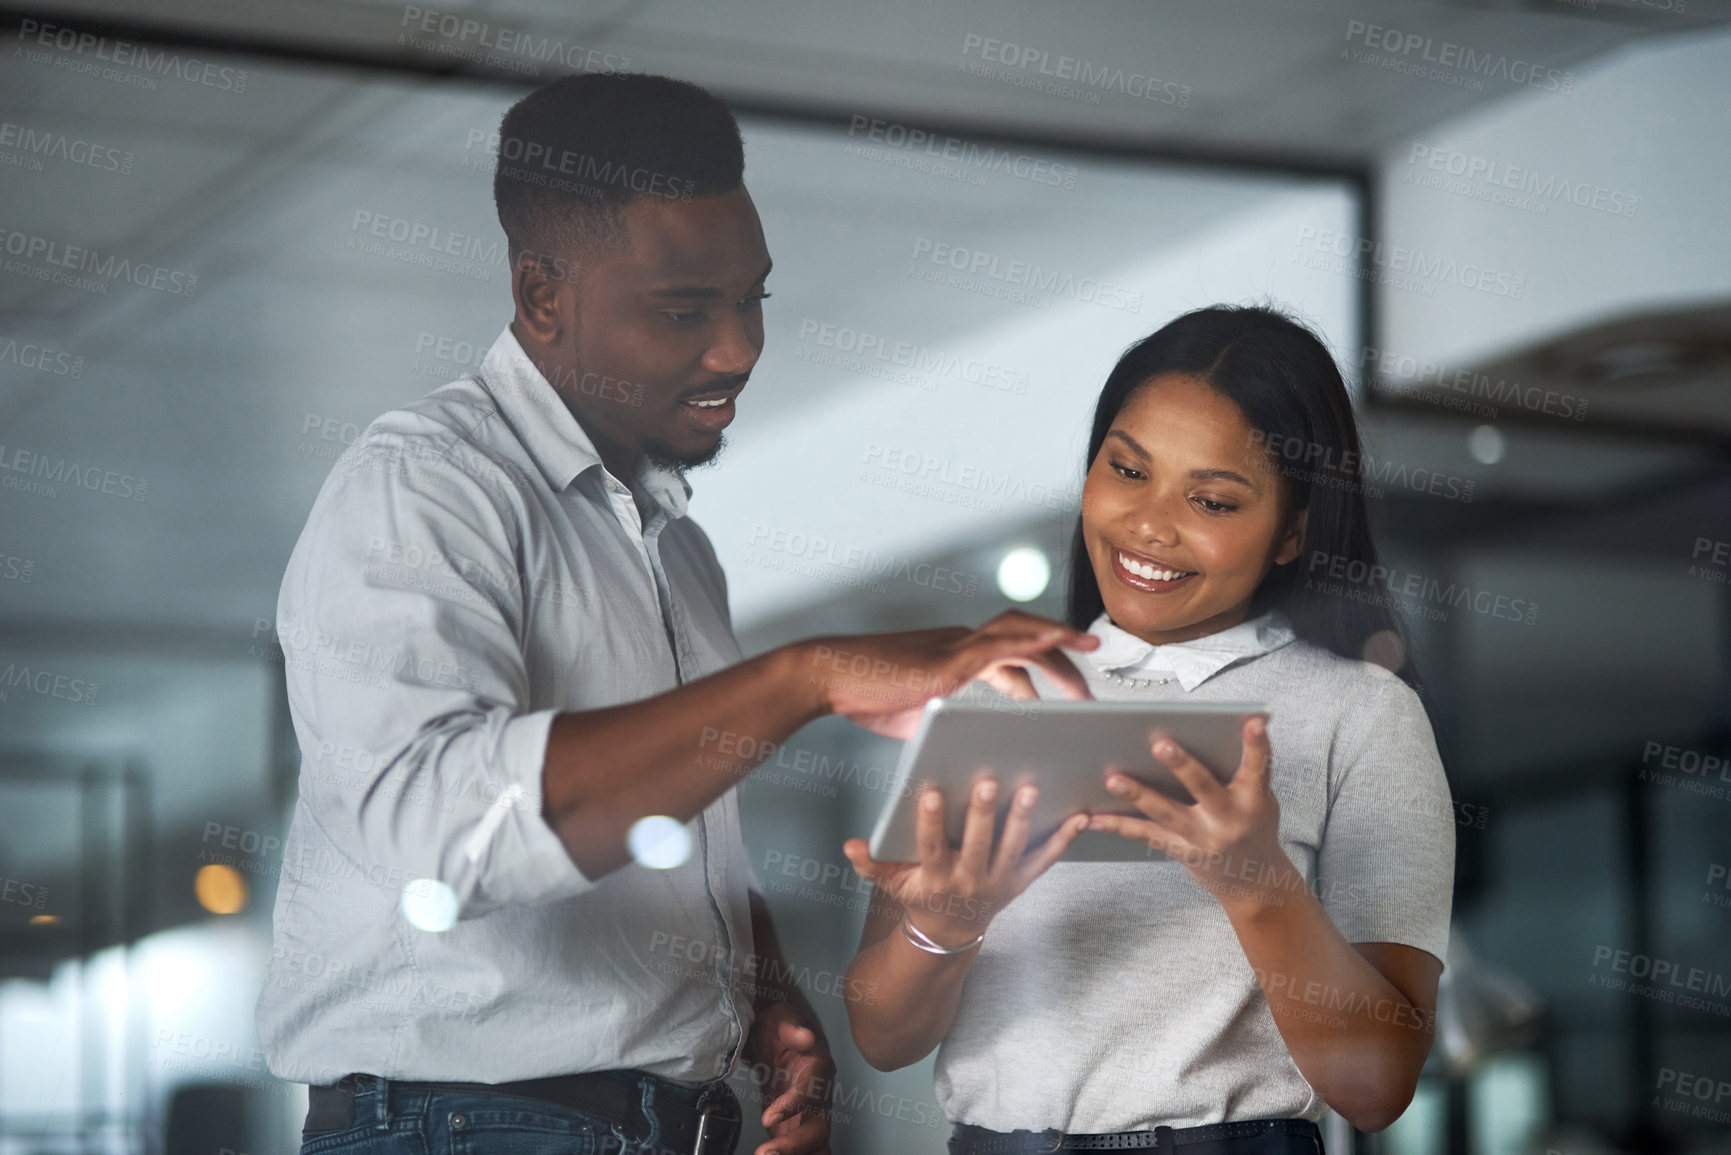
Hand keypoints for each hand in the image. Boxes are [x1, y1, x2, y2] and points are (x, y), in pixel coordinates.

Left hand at [746, 1002, 833, 1154]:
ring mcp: (810, 1115)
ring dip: (795, 1154)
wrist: (775, 1034)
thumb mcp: (783, 1017)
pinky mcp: (796, 1126)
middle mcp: (820, 1096)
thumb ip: (793, 1028)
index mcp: (819, 1068)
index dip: (793, 1106)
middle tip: (765, 1153)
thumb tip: (805, 1037)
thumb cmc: (780, 1025)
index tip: (768, 1117)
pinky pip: (803, 1149)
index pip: (811, 1092)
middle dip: (794, 1145)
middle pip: (817, 1128)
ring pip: (815, 1144)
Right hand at [802, 610, 1098, 737]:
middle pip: (1025, 637)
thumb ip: (942, 718)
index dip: (1043, 667)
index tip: (1066, 691)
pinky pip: (998, 644)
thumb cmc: (863, 693)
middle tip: (1089, 682)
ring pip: (1019, 631)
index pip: (1012, 655)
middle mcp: (960, 643)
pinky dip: (1031, 641)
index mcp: (955, 656)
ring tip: (1089, 654)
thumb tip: (960, 741)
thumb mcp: (914, 714)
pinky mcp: (947, 659)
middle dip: (1062, 655)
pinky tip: (1054, 644)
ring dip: (1058, 641)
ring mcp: (955, 646)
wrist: (829, 676)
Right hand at [844, 778, 1089, 945]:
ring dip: (1023, 819)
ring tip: (1031, 788)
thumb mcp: (892, 882)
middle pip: (977, 844)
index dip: (929, 820)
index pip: (930, 846)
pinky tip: (1080, 816)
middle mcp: (969, 880)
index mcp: (935, 877)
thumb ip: (872, 863)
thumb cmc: (919, 894)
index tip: (930, 790)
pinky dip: (1064, 839)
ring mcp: (999, 882)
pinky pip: (1045, 860)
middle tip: (987, 781)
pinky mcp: (1021, 881)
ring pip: (1014, 848)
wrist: (950, 932)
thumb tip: (849, 846)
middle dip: (982, 813)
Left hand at [1085, 717, 1298, 913]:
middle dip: (1182, 765)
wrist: (1253, 882)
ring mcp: (1203, 837)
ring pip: (1166, 812)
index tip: (1252, 722)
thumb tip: (1211, 734)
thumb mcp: (1261, 800)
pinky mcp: (1182, 851)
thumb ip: (1243, 773)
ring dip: (1138, 794)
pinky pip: (1147, 834)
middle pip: (1204, 787)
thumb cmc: (1253, 828)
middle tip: (1160, 744)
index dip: (1256, 744)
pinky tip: (1095, 818)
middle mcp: (1229, 819)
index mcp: (1254, 800)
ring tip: (1113, 780)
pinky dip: (1119, 825)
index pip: (1259, 766)